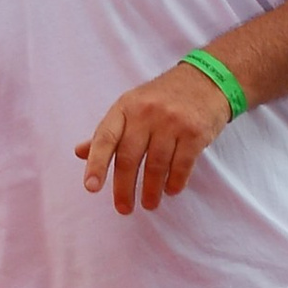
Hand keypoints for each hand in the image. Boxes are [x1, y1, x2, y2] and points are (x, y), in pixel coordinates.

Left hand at [78, 60, 235, 213]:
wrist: (207, 79)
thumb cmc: (163, 97)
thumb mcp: (131, 106)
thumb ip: (108, 132)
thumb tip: (80, 152)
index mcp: (125, 107)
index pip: (105, 138)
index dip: (96, 164)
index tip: (91, 187)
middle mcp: (146, 113)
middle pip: (129, 158)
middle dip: (124, 188)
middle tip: (124, 208)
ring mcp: (172, 122)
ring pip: (156, 165)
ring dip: (151, 190)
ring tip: (149, 203)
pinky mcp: (195, 132)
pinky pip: (181, 165)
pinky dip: (175, 182)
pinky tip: (171, 190)